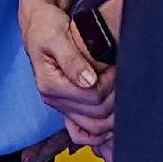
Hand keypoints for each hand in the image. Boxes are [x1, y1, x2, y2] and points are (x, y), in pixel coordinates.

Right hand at [18, 0, 115, 155]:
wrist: (39, 27)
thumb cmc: (47, 27)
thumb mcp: (57, 37)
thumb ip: (72, 59)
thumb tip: (88, 81)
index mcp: (49, 84)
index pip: (90, 96)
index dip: (109, 83)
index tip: (116, 66)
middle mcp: (53, 99)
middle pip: (95, 114)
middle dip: (115, 98)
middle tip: (122, 76)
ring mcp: (60, 105)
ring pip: (93, 127)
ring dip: (113, 117)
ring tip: (123, 93)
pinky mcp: (68, 106)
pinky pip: (83, 133)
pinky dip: (100, 134)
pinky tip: (114, 127)